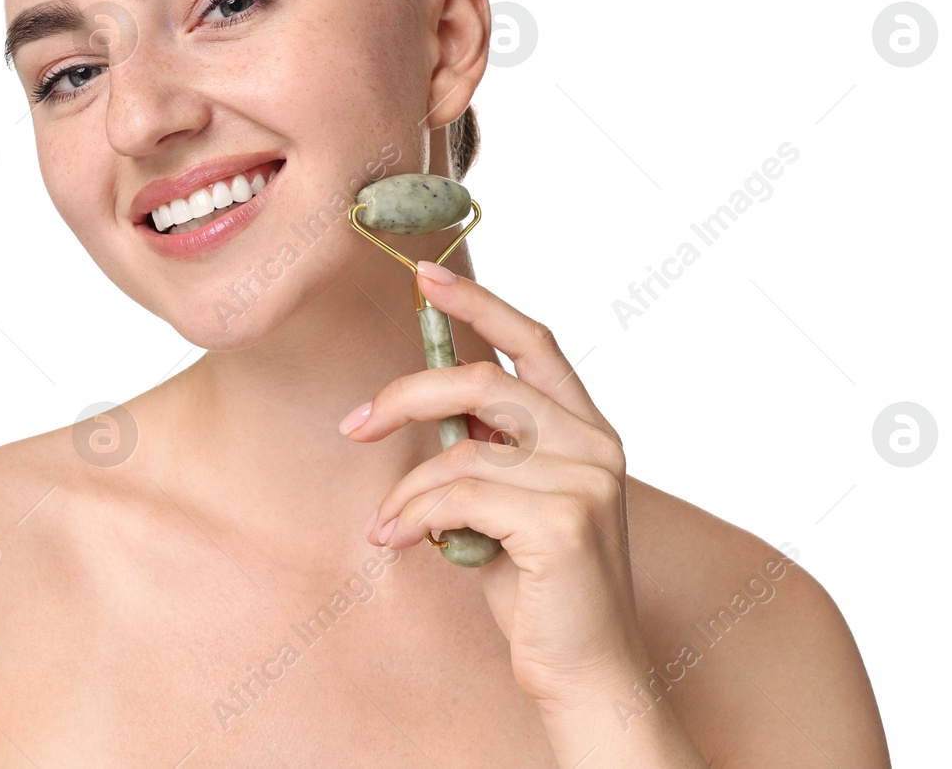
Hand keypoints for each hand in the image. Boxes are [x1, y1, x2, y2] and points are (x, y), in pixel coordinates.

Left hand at [341, 259, 646, 707]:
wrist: (587, 673)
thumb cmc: (541, 590)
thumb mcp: (508, 504)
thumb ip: (485, 451)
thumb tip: (417, 406)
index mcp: (588, 430)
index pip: (535, 341)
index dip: (479, 305)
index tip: (426, 277)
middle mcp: (597, 444)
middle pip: (484, 380)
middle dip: (408, 394)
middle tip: (354, 422)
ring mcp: (587, 481)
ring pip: (462, 449)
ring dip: (407, 488)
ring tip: (387, 523)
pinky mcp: (564, 523)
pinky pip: (459, 495)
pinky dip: (414, 515)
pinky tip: (396, 540)